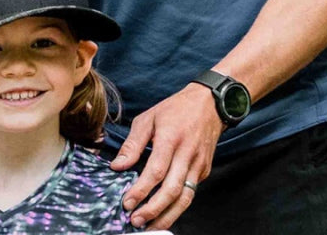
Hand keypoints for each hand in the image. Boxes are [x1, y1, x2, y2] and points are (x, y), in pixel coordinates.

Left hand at [111, 83, 221, 229]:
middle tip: (136, 221)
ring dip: (167, 216)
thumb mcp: (148, 118)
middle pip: (172, 190)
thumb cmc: (175, 109)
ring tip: (149, 226)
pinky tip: (163, 212)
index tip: (127, 203)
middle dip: (153, 210)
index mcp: (171, 138)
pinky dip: (177, 206)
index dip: (141, 190)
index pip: (156, 171)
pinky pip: (190, 192)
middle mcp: (187, 154)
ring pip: (185, 198)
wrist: (208, 104)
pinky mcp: (204, 171)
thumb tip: (117, 166)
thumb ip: (133, 144)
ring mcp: (198, 164)